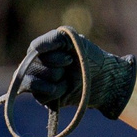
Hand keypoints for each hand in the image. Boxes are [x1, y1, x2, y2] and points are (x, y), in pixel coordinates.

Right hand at [13, 29, 136, 119]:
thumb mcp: (73, 40)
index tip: (70, 58)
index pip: (34, 49)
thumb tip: (35, 48)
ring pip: (32, 82)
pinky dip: (56, 92)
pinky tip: (66, 89)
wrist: (104, 79)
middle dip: (56, 68)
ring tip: (68, 79)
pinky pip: (40, 96)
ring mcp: (38, 81)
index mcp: (42, 48)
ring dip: (55, 80)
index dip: (51, 55)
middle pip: (32, 66)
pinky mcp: (42, 97)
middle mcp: (36, 63)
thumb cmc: (89, 57)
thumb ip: (53, 39)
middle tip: (70, 67)